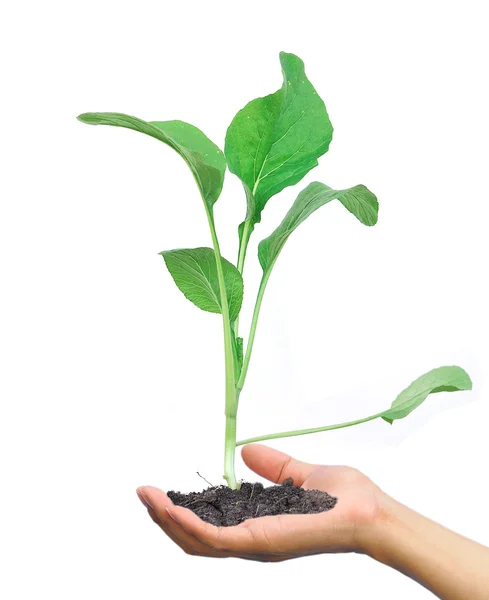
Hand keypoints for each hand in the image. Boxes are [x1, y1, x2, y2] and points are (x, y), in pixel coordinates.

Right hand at [136, 444, 385, 560]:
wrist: (371, 512)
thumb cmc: (345, 498)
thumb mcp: (298, 474)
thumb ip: (272, 466)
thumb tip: (246, 452)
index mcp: (258, 525)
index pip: (210, 526)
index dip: (183, 511)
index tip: (163, 490)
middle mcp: (251, 540)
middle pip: (194, 538)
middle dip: (165, 517)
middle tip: (144, 493)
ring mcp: (253, 544)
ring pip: (195, 540)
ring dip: (166, 519)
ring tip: (146, 496)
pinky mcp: (258, 541)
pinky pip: (212, 538)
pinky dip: (185, 522)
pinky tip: (168, 505)